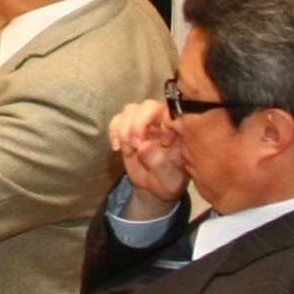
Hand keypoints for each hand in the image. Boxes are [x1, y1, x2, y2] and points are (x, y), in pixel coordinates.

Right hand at [106, 98, 189, 215]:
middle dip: (138, 125)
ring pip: (131, 110)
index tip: (165, 144)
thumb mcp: (168, 179)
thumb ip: (159, 163)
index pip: (171, 111)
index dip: (163, 124)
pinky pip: (118, 119)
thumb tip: (143, 146)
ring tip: (127, 150)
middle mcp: (162, 122)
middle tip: (136, 146)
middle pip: (148, 106)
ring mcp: (144, 124)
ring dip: (124, 129)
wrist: (154, 188)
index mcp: (179, 129)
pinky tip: (117, 148)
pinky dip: (114, 131)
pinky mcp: (128, 128)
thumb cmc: (168, 181)